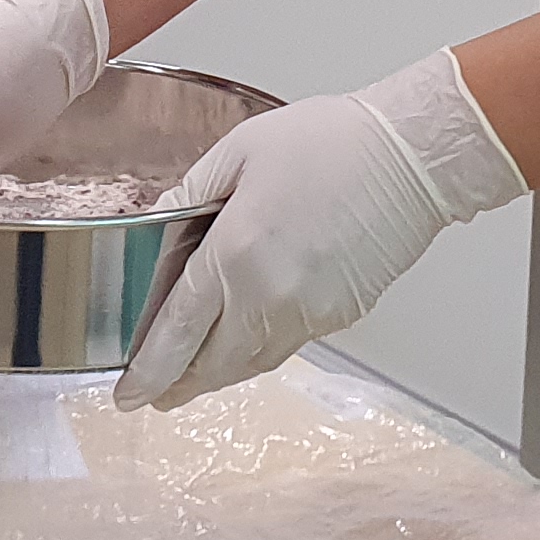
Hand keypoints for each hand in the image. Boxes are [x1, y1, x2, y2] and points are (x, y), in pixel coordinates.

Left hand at [114, 48, 526, 411]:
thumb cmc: (331, 143)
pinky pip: (287, 345)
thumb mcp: (239, 151)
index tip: (128, 393)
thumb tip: (157, 224)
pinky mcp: (341, 317)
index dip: (149, 369)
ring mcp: (310, 314)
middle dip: (179, 384)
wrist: (410, 158)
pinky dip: (259, 351)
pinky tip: (247, 341)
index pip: (177, 330)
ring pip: (251, 362)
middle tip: (155, 396)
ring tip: (194, 379)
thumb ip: (190, 194)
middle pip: (213, 363)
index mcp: (235, 254)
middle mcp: (270, 297)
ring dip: (218, 374)